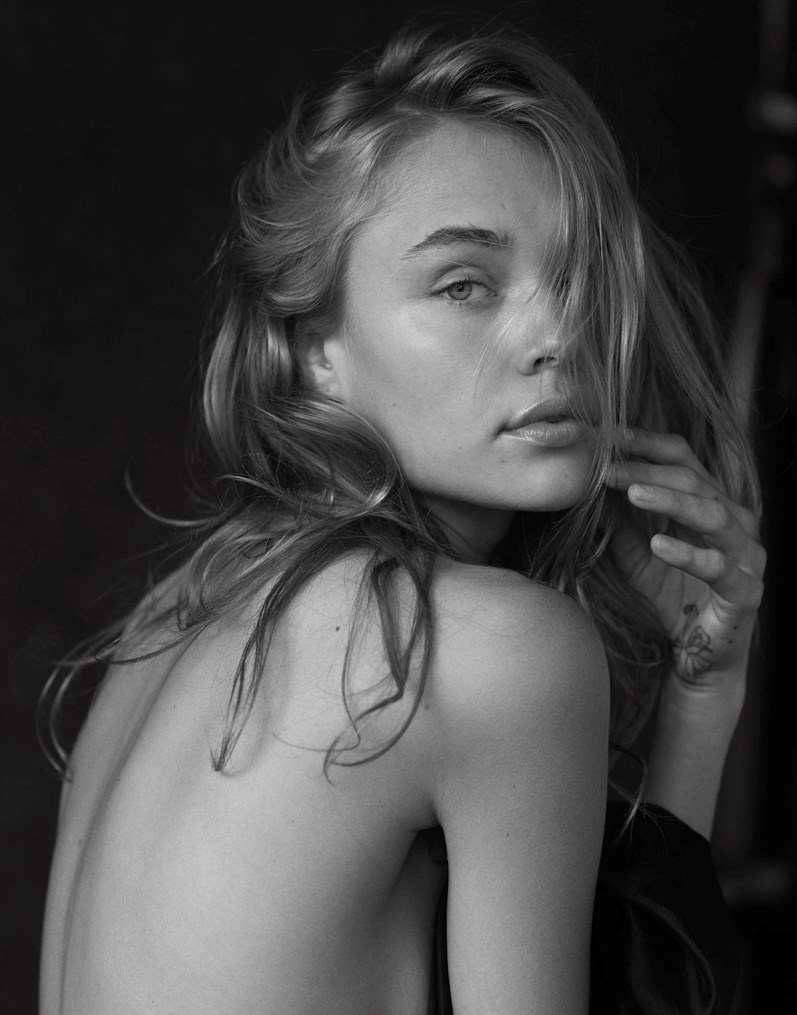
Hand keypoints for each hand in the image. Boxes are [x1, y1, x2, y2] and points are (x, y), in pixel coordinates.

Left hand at [606, 430, 764, 692]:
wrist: (699, 655)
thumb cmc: (670, 596)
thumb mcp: (635, 553)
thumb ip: (620, 521)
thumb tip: (590, 486)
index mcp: (709, 502)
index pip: (682, 458)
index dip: (647, 443)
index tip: (609, 436)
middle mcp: (734, 520)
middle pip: (693, 480)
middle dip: (648, 470)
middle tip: (608, 469)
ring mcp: (745, 554)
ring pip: (713, 513)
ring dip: (671, 500)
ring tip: (633, 492)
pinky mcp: (745, 590)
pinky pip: (719, 567)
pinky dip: (688, 554)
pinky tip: (658, 545)